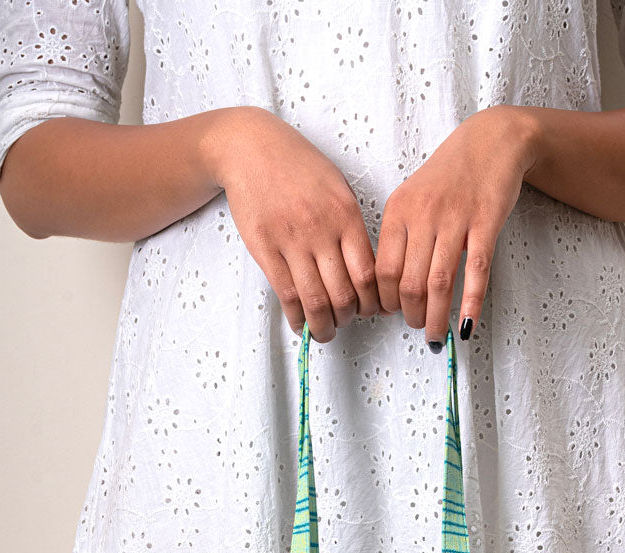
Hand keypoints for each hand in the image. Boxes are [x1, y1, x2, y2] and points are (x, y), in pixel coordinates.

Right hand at [211, 107, 385, 341]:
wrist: (251, 148)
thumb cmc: (298, 166)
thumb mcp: (337, 187)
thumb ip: (352, 227)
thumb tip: (366, 272)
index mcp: (345, 215)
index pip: (368, 273)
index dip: (372, 302)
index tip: (370, 310)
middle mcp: (321, 230)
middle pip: (344, 294)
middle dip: (348, 318)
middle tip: (346, 322)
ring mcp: (291, 241)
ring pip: (315, 300)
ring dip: (323, 326)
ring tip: (324, 332)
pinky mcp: (265, 248)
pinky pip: (286, 294)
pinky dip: (295, 317)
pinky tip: (299, 324)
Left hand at [374, 105, 539, 348]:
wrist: (491, 141)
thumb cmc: (449, 175)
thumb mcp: (411, 197)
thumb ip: (400, 236)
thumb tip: (391, 285)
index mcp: (398, 211)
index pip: (383, 271)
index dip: (385, 300)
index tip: (392, 314)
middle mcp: (423, 216)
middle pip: (409, 283)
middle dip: (411, 315)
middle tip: (418, 328)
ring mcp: (454, 220)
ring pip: (439, 283)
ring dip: (436, 318)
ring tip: (436, 336)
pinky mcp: (485, 223)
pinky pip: (475, 272)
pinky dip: (470, 304)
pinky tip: (465, 326)